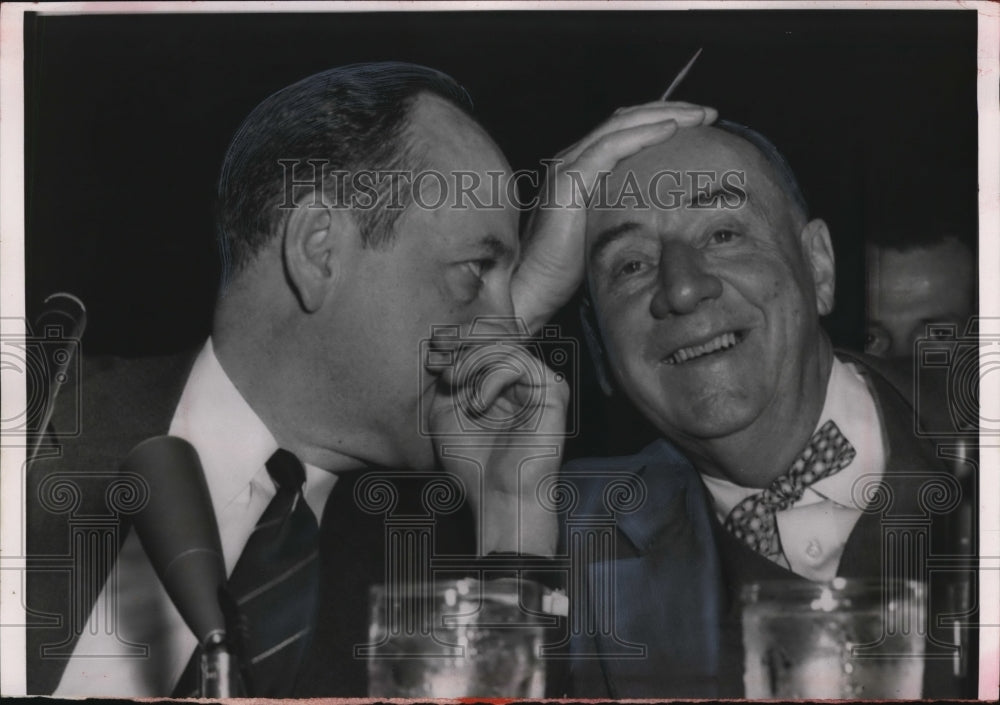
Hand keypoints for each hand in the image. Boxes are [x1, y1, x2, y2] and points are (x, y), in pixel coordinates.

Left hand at [424, 318, 568, 554]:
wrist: (497, 496)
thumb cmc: (472, 462)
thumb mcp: (446, 413)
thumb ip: (450, 378)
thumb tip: (447, 347)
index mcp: (499, 385)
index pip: (484, 345)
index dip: (457, 340)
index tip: (433, 352)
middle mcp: (522, 382)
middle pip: (496, 337)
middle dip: (463, 339)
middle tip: (440, 350)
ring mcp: (539, 385)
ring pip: (504, 347)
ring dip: (471, 359)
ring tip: (452, 380)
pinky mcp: (553, 391)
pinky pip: (518, 363)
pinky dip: (491, 377)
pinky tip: (477, 403)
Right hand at [511, 101, 717, 331]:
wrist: (534, 287)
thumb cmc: (568, 270)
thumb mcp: (605, 229)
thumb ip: (625, 209)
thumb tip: (666, 212)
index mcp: (580, 168)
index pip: (624, 131)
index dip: (661, 121)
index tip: (700, 125)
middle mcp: (571, 159)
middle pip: (625, 119)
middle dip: (670, 111)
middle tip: (708, 113)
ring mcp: (567, 167)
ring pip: (620, 125)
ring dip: (664, 116)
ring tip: (699, 116)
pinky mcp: (569, 181)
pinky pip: (610, 147)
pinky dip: (643, 135)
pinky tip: (670, 131)